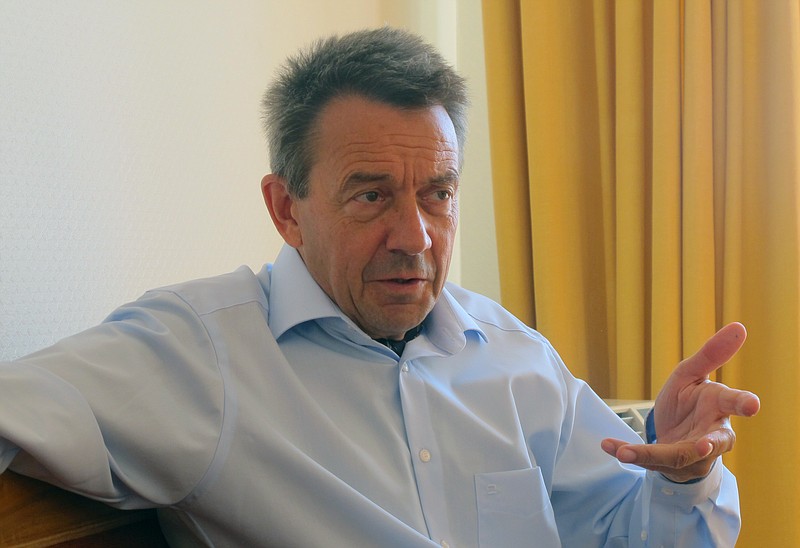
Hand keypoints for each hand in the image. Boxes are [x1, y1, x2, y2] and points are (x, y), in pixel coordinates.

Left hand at [601, 322, 759, 482]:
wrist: (675, 432)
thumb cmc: (690, 401)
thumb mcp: (691, 374)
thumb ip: (710, 355)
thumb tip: (739, 327)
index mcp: (720, 408)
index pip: (735, 405)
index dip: (744, 404)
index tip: (752, 405)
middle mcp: (711, 436)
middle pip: (711, 442)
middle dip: (707, 446)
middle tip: (702, 446)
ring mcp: (692, 455)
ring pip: (676, 456)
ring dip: (649, 454)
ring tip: (626, 453)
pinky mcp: (670, 465)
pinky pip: (647, 460)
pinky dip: (626, 451)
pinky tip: (607, 445)